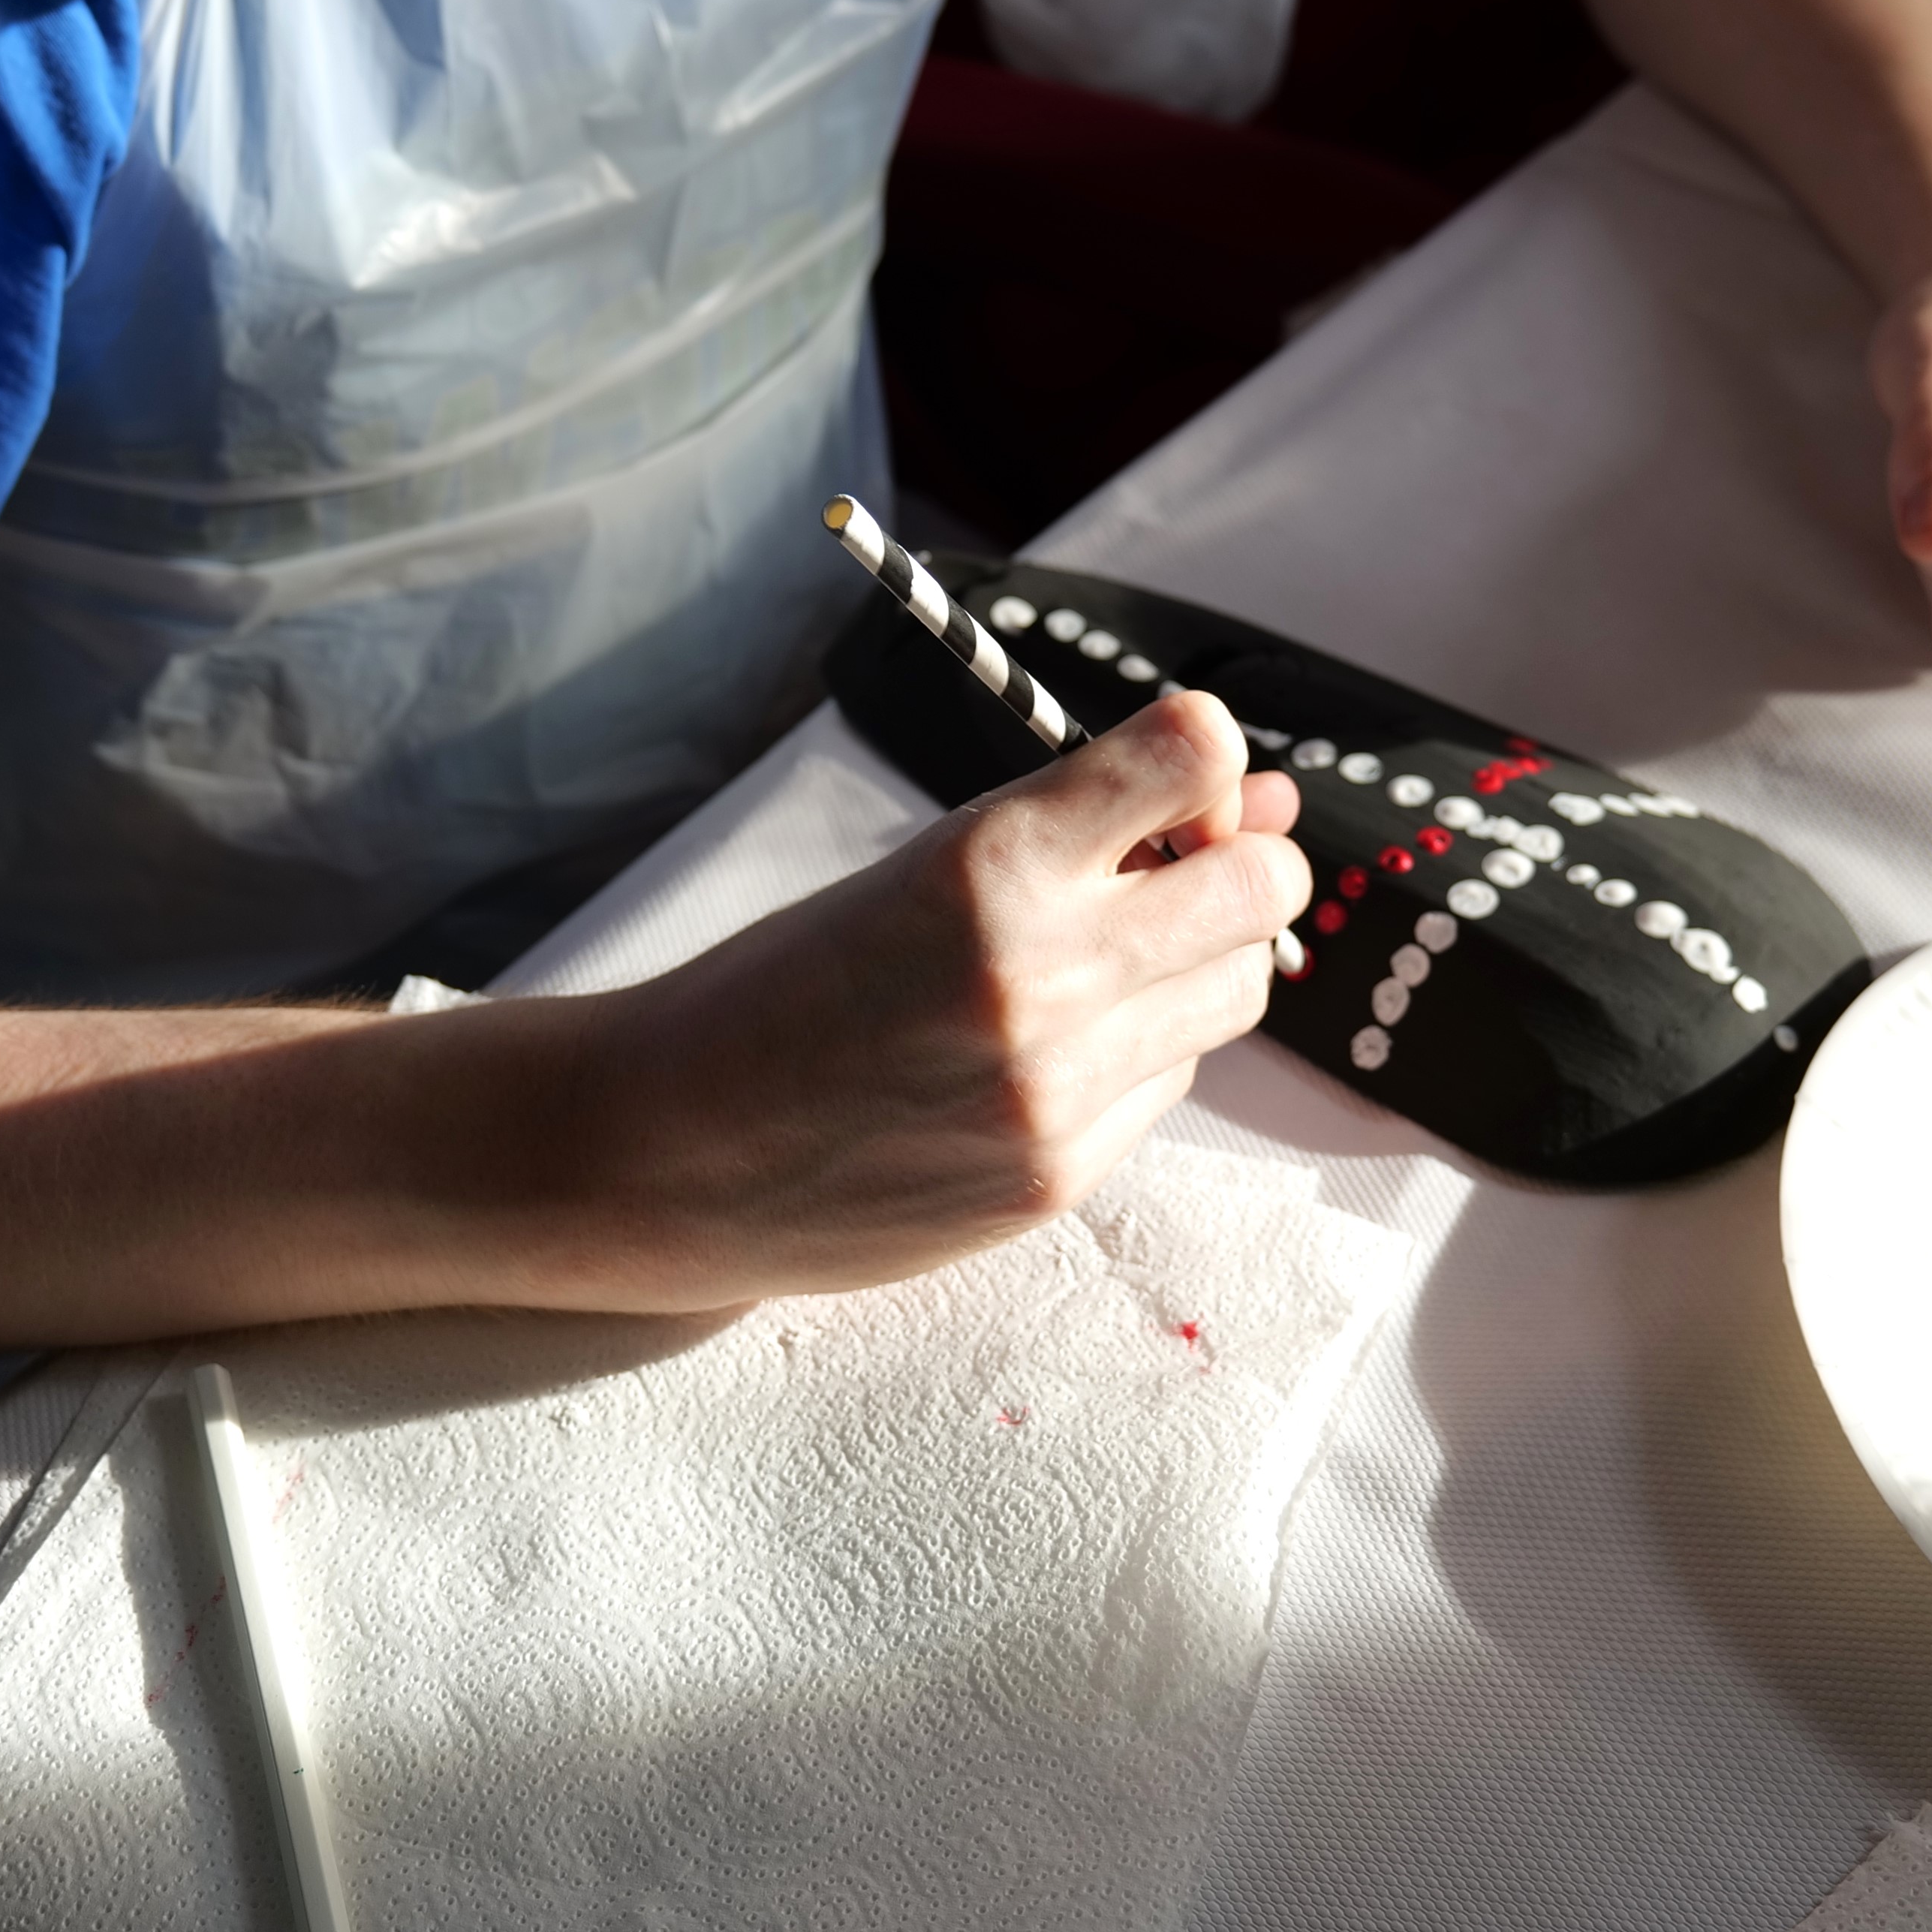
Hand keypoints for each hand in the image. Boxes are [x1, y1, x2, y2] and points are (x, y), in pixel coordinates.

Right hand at [576, 692, 1309, 1303]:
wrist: (668, 1149)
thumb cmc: (787, 988)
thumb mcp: (917, 867)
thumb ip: (1083, 831)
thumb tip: (1258, 797)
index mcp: (989, 860)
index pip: (1194, 754)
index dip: (1205, 757)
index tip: (1176, 783)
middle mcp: (1042, 973)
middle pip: (1263, 887)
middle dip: (1240, 867)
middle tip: (1171, 875)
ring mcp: (1059, 1089)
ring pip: (1237, 991)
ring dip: (1194, 963)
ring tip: (1095, 968)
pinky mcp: (1060, 1177)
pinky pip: (1169, 1082)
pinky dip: (1136, 1054)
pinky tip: (1039, 1057)